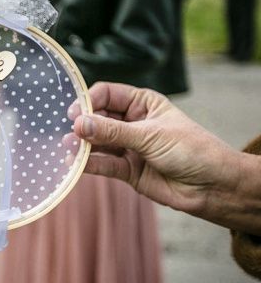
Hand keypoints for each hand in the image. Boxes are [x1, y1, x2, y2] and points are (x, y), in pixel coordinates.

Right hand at [67, 82, 260, 233]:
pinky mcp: (127, 170)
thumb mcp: (150, 135)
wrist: (213, 187)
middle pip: (98, 118)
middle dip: (83, 124)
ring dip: (82, 145)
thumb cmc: (191, 150)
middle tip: (71, 132)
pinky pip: (103, 164)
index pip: (107, 95)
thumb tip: (80, 124)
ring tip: (69, 147)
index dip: (89, 101)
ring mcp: (128, 146)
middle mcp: (132, 123)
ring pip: (98, 142)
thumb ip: (113, 132)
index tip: (75, 112)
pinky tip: (75, 164)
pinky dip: (89, 164)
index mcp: (142, 103)